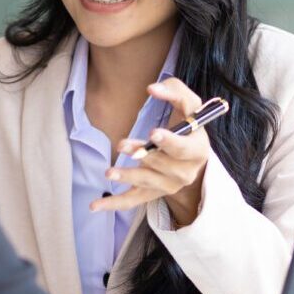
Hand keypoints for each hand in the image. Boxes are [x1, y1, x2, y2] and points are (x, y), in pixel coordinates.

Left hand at [89, 78, 209, 227]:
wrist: (192, 153)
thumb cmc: (187, 123)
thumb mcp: (188, 103)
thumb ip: (174, 90)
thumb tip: (152, 88)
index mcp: (198, 150)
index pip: (184, 148)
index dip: (169, 142)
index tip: (153, 133)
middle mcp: (186, 172)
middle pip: (162, 165)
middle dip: (142, 155)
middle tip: (122, 145)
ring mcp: (169, 185)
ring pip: (147, 182)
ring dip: (127, 176)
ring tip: (109, 172)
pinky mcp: (152, 193)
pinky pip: (133, 201)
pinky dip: (114, 204)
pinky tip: (95, 205)